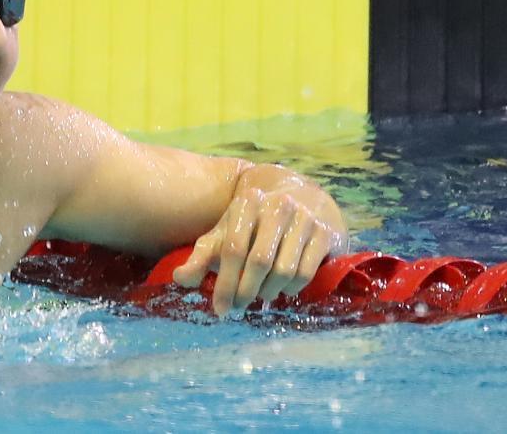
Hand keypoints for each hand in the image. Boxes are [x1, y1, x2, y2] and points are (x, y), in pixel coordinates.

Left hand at [171, 188, 342, 315]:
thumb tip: (180, 278)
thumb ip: (203, 255)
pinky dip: (291, 289)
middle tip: (238, 307)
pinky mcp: (325, 234)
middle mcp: (278, 207)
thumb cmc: (256, 222)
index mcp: (247, 203)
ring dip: (268, 292)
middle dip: (245, 291)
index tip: (220, 308)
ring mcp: (305, 219)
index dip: (225, 283)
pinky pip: (306, 272)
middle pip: (258, 262)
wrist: (303, 198)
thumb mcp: (227, 231)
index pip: (233, 249)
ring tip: (259, 297)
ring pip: (283, 270)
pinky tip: (282, 290)